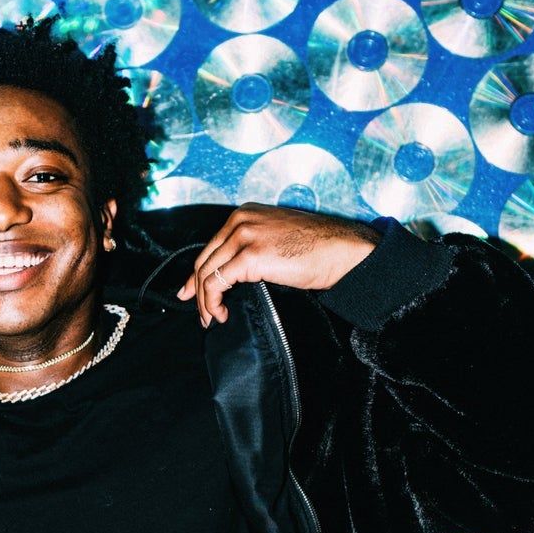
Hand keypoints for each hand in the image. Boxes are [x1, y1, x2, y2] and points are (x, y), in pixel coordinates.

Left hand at [176, 203, 379, 326]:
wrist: (343, 250)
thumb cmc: (318, 248)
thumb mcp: (275, 238)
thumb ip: (251, 247)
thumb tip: (232, 273)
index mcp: (245, 214)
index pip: (211, 246)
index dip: (197, 273)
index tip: (190, 292)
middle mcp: (240, 221)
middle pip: (204, 260)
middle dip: (196, 290)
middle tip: (200, 313)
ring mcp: (244, 236)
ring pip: (207, 273)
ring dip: (205, 301)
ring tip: (212, 318)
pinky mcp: (250, 256)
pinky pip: (218, 283)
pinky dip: (214, 302)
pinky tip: (221, 314)